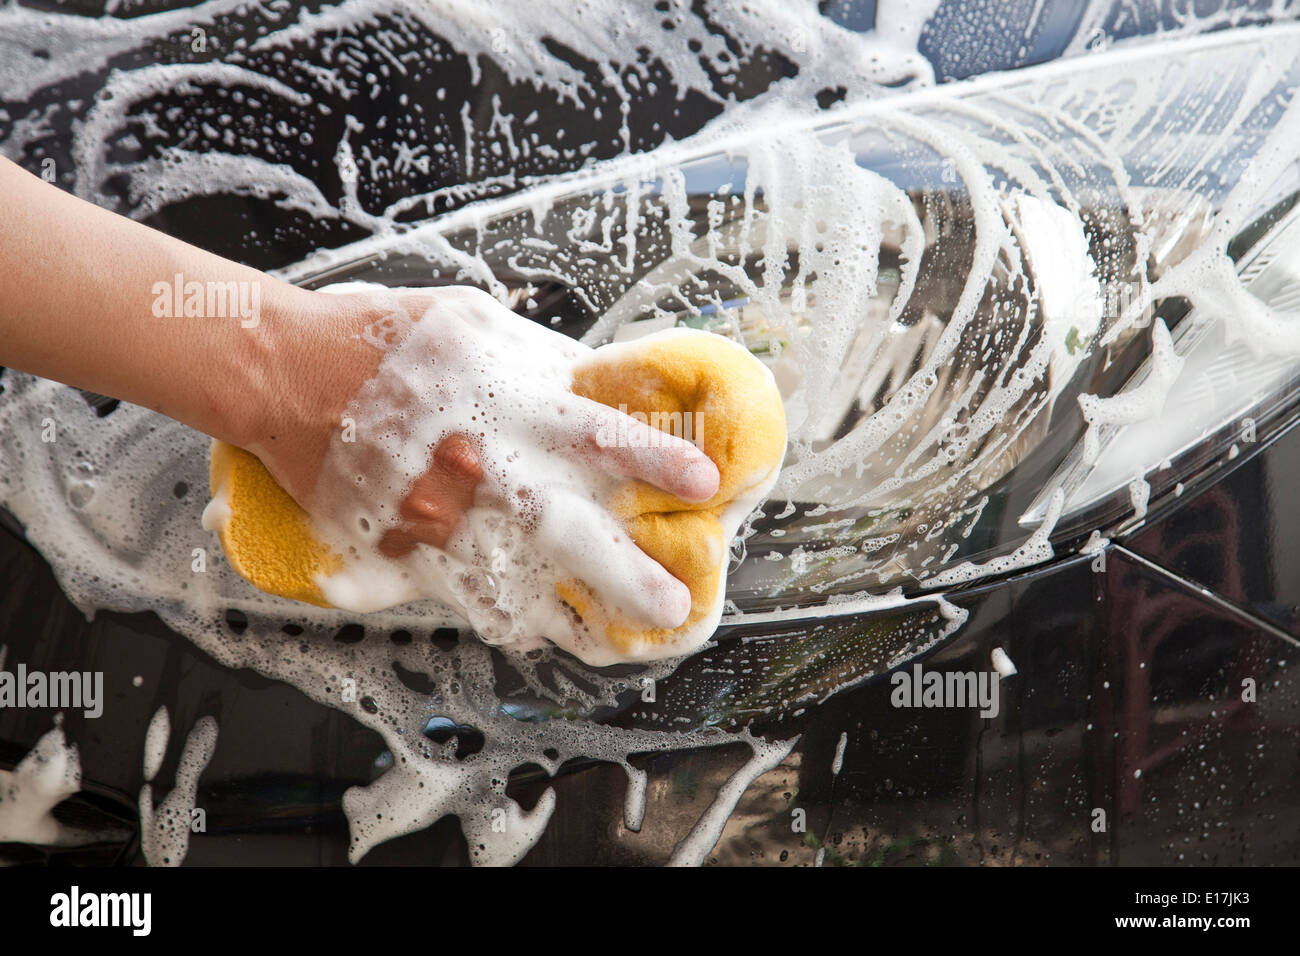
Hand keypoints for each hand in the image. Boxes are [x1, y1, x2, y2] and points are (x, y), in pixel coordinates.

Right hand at [251, 284, 720, 632]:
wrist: (288, 375)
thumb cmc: (384, 337)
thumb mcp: (475, 323)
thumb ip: (539, 360)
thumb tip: (595, 384)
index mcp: (511, 406)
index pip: (602, 437)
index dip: (658, 462)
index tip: (705, 486)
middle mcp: (485, 471)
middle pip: (570, 532)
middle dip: (627, 575)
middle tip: (673, 606)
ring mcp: (444, 519)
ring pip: (519, 583)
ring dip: (573, 616)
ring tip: (618, 643)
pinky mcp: (406, 548)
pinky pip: (463, 593)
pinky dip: (504, 615)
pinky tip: (537, 631)